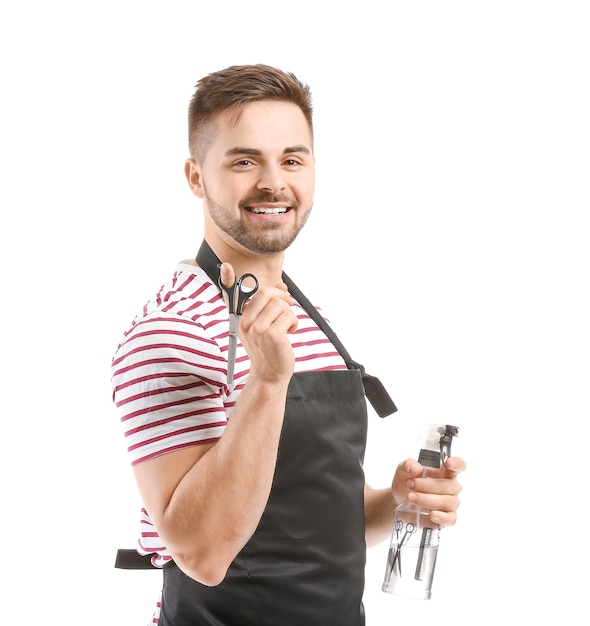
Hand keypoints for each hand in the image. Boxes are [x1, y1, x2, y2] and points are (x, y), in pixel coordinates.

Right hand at [220, 263, 297, 384]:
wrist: (270, 373)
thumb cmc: (268, 348)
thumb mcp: (263, 325)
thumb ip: (268, 305)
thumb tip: (281, 285)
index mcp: (241, 318)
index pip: (232, 296)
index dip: (227, 279)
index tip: (225, 266)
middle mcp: (246, 322)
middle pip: (266, 293)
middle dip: (282, 296)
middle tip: (288, 305)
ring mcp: (258, 329)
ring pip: (281, 304)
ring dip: (290, 314)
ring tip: (287, 326)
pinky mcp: (273, 335)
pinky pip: (289, 316)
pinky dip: (294, 323)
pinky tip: (290, 332)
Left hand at [391, 456, 465, 526]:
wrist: (399, 501)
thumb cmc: (406, 482)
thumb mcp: (403, 470)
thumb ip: (408, 465)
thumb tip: (416, 468)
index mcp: (444, 471)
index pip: (459, 465)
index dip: (457, 463)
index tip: (448, 463)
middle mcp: (451, 486)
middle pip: (449, 485)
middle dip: (427, 485)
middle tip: (410, 484)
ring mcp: (450, 502)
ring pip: (448, 501)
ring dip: (427, 499)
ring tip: (411, 497)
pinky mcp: (447, 517)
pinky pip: (450, 518)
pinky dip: (441, 517)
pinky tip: (431, 514)